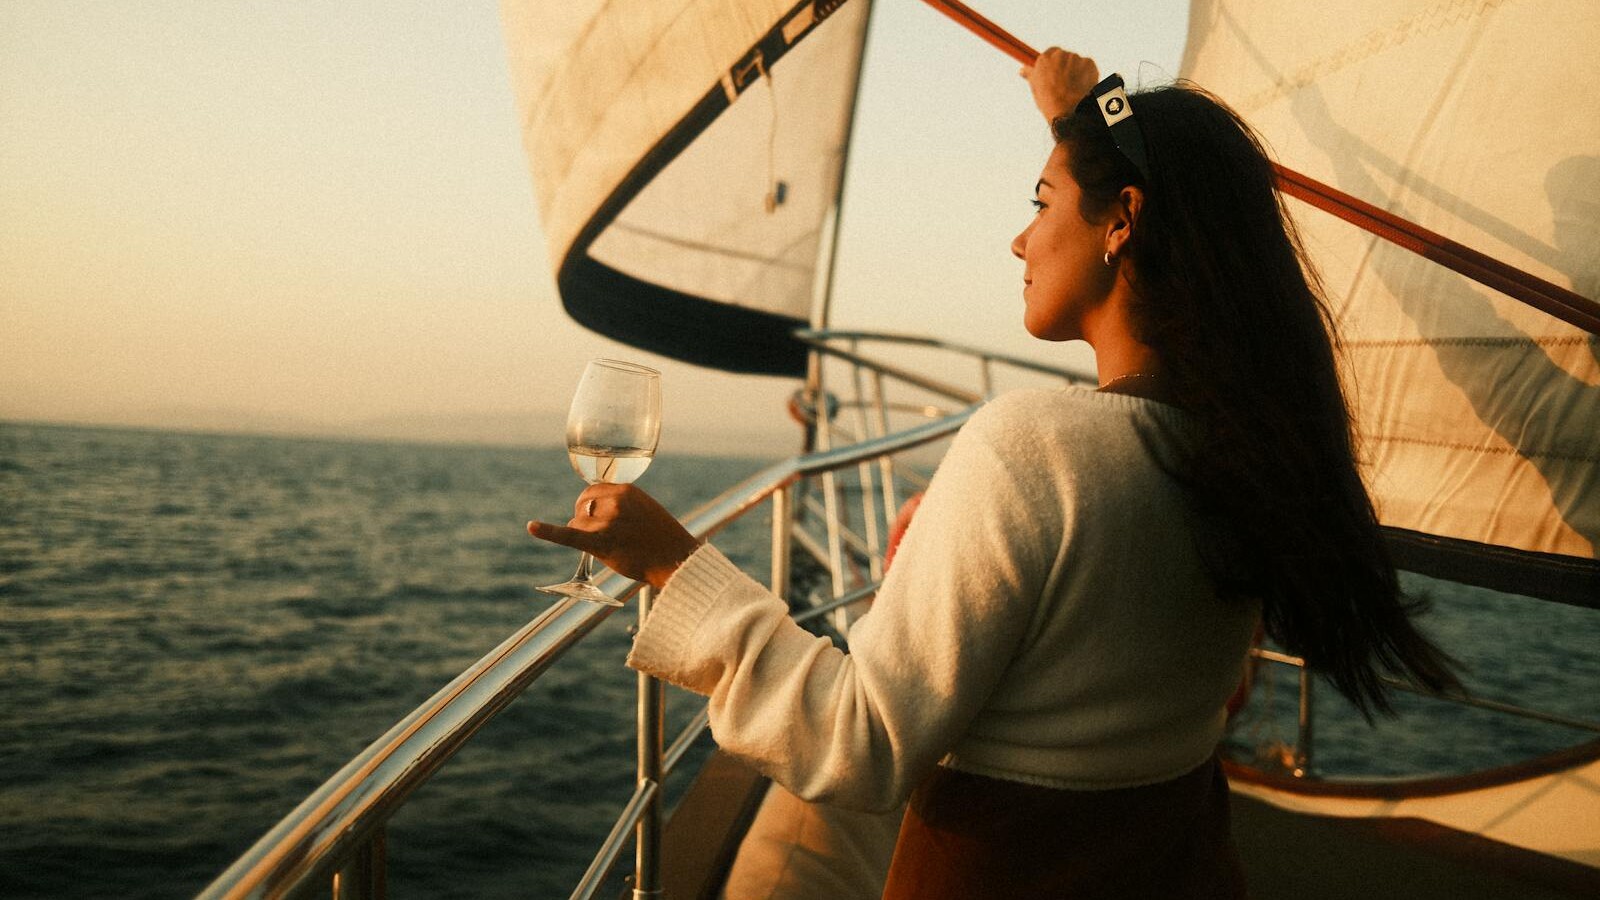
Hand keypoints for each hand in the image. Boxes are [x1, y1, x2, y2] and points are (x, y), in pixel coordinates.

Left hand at [528, 484, 699, 590]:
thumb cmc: (662, 539)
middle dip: (584, 520)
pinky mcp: (601, 542)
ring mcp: (608, 522)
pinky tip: (532, 527)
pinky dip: (548, 532)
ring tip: (610, 548)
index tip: (596, 518)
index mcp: (626, 490)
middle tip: (602, 536)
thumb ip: (621, 504)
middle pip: (581, 507)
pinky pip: (569, 535)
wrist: (677, 560)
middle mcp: (615, 501)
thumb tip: (593, 508)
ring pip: (577, 524)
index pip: (591, 491)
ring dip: (585, 537)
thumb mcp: (644, 509)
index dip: (589, 507)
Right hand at [1020, 47, 1098, 122]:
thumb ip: (1031, 74)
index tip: (1057, 72)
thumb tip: (1022, 70)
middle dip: (1066, 67)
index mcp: (1044, 59)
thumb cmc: (1048, 101)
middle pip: (1065, 57)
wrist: (1067, 110)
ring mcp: (1075, 58)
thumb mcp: (1036, 87)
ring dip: (1077, 71)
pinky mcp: (1088, 63)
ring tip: (1074, 88)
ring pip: (1077, 62)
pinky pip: (1088, 67)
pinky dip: (1087, 75)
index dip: (1055, 64)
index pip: (1051, 53)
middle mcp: (1059, 55)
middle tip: (1066, 83)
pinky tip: (1083, 87)